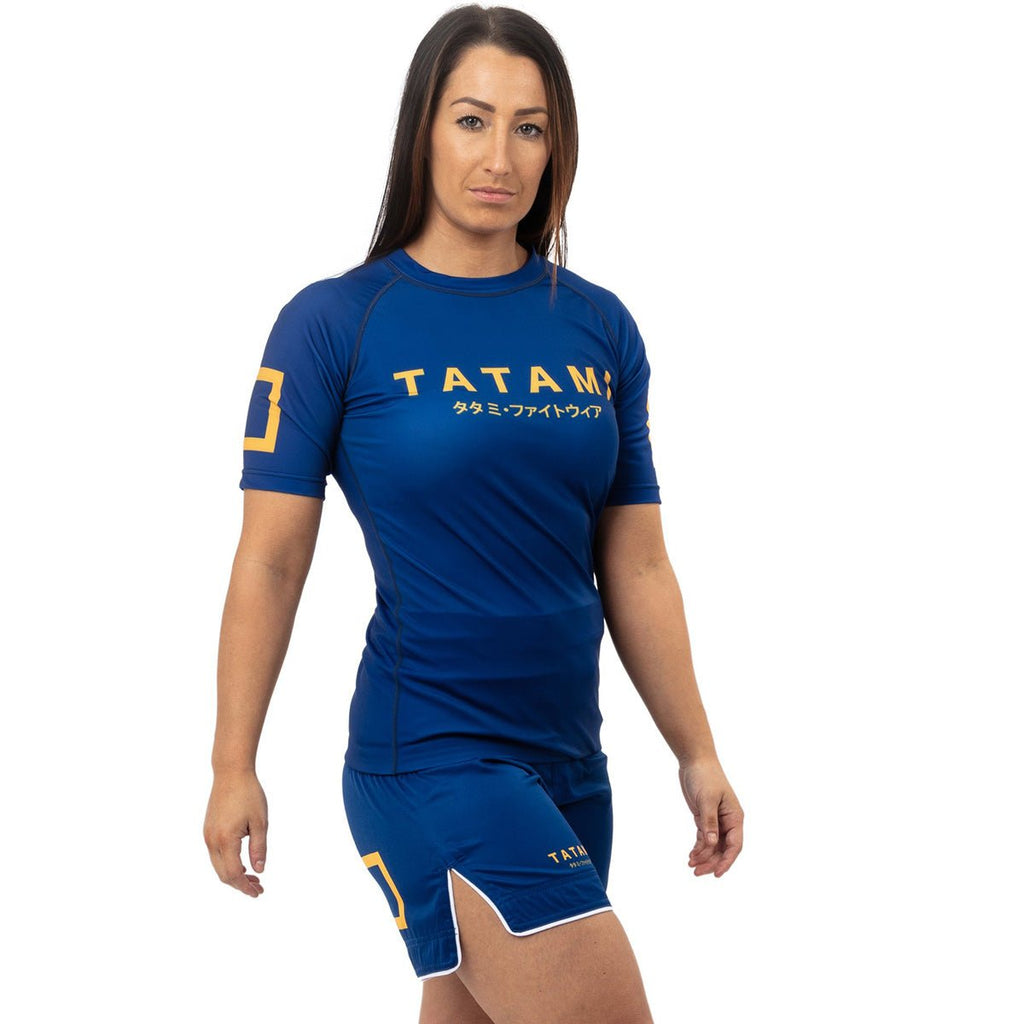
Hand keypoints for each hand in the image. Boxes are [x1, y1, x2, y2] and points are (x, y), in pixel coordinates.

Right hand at [203, 769, 267, 896]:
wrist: (231, 773)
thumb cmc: (249, 794)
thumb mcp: (260, 822)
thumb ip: (259, 848)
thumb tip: (259, 870)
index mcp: (225, 839)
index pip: (233, 874)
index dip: (245, 887)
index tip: (258, 892)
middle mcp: (212, 840)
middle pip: (223, 874)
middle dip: (240, 884)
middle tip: (258, 888)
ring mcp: (208, 835)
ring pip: (218, 865)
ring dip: (234, 874)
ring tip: (253, 877)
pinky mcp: (208, 830)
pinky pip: (215, 854)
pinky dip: (227, 863)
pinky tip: (242, 862)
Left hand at [678, 758, 742, 876]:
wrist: (694, 760)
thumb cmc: (705, 776)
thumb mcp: (707, 799)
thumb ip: (709, 822)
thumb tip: (712, 844)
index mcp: (735, 817)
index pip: (735, 845)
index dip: (727, 861)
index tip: (717, 873)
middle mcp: (728, 821)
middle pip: (723, 849)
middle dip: (712, 862)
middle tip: (697, 872)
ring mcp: (717, 820)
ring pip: (713, 846)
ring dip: (704, 856)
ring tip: (691, 865)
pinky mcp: (705, 818)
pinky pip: (705, 838)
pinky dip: (699, 847)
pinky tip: (691, 855)